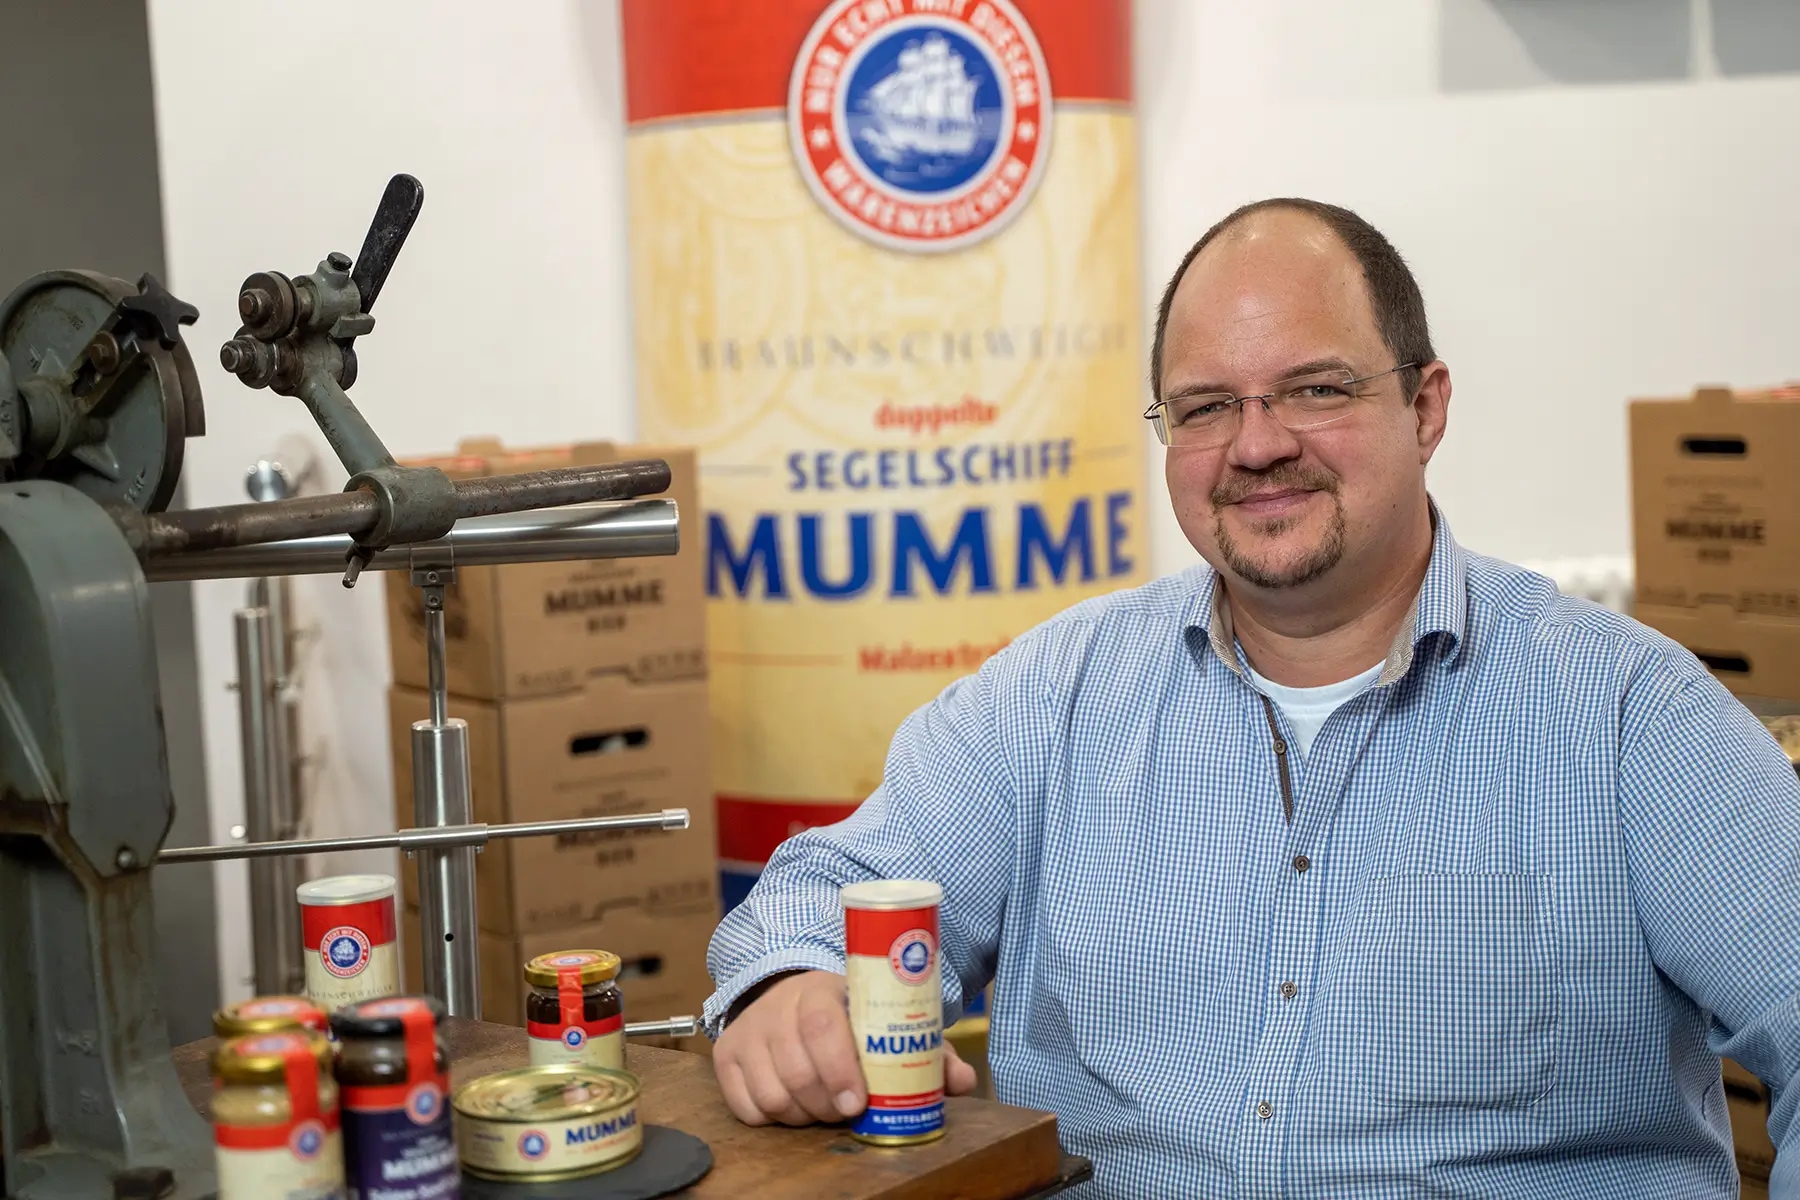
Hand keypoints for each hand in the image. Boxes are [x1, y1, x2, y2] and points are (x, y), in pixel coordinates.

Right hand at [714, 970, 979, 1126]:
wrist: (790, 994)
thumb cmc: (848, 1015)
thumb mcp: (883, 1021)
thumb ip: (925, 1051)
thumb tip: (962, 1081)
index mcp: (819, 990)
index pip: (821, 1025)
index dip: (839, 1068)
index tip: (857, 1103)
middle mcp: (777, 1006)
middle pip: (796, 1069)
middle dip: (827, 1104)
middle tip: (846, 1112)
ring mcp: (748, 1031)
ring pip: (771, 1094)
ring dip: (802, 1114)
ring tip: (822, 1106)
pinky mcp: (725, 1055)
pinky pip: (744, 1107)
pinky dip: (771, 1117)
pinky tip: (792, 1105)